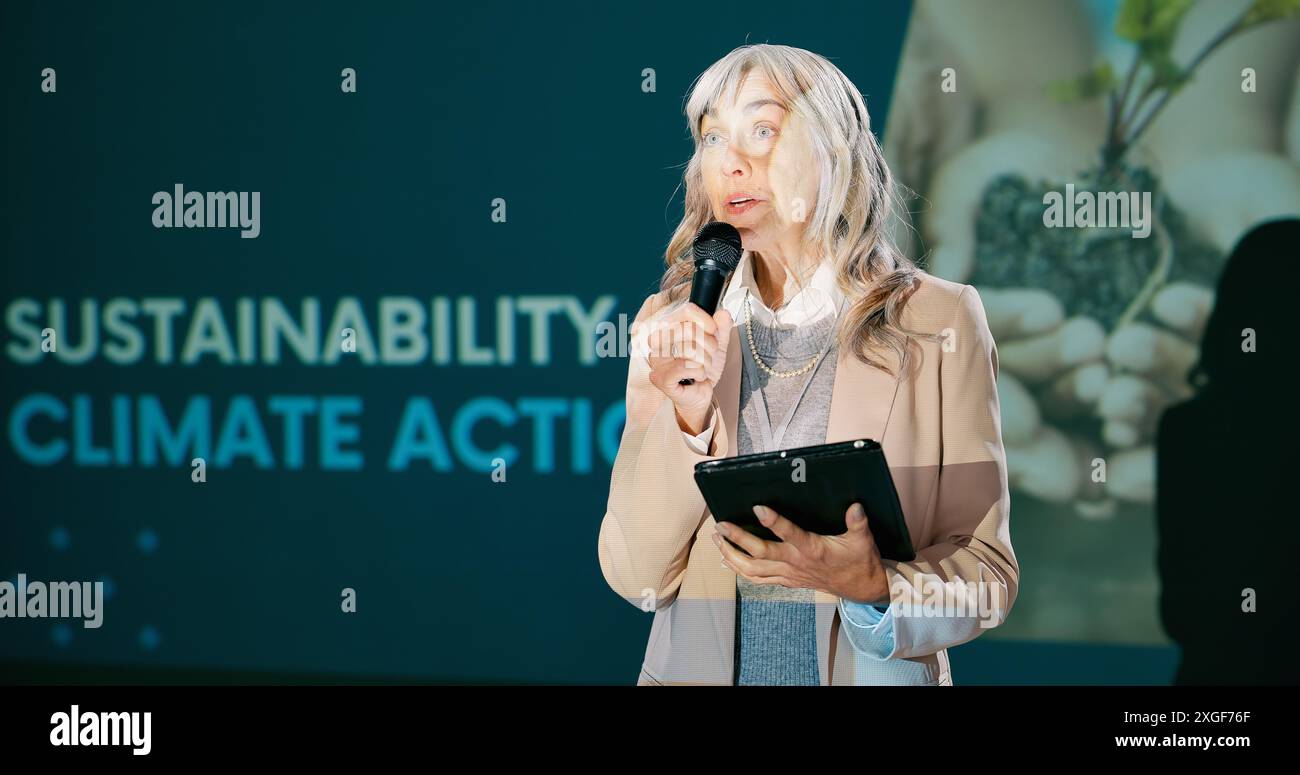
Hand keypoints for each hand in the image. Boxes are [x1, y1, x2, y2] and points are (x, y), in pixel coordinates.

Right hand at [642, 301, 732, 423]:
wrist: (700, 395)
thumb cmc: (703, 367)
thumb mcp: (717, 343)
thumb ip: (722, 326)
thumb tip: (722, 313)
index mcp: (668, 328)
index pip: (687, 311)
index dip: (706, 320)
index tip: (713, 330)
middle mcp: (657, 342)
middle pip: (690, 329)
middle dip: (709, 344)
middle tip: (708, 355)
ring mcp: (657, 360)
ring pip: (690, 349)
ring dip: (706, 361)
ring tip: (702, 367)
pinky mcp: (660, 378)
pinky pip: (686, 367)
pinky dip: (699, 373)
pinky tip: (696, 377)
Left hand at [712, 503, 889, 605]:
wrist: (860, 587)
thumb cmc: (859, 560)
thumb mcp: (863, 539)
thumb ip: (858, 522)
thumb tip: (856, 507)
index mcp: (813, 549)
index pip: (790, 534)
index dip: (774, 522)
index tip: (758, 508)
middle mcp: (796, 563)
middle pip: (761, 553)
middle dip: (737, 539)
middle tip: (721, 525)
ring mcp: (789, 574)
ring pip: (753, 569)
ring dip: (732, 555)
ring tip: (716, 539)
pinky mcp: (786, 580)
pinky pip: (758, 579)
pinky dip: (740, 570)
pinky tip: (726, 559)